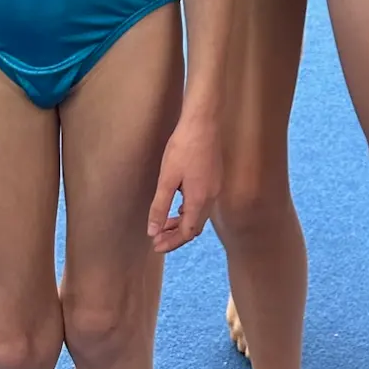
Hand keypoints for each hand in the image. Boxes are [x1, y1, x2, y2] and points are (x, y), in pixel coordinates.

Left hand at [148, 112, 221, 252]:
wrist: (203, 122)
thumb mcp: (167, 179)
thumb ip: (160, 207)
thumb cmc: (183, 148)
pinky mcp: (215, 177)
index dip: (171, 242)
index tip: (155, 246)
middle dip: (176, 235)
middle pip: (195, 226)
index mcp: (199, 200)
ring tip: (164, 224)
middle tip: (157, 238)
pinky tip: (178, 206)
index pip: (187, 232)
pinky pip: (203, 203)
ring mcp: (215, 187)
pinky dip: (189, 211)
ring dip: (182, 223)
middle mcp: (211, 196)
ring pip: (200, 215)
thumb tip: (153, 231)